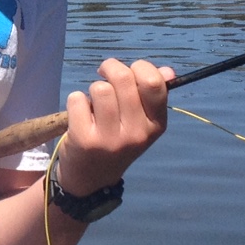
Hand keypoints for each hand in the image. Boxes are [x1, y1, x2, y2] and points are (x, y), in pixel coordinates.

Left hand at [54, 58, 173, 196]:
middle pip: (123, 78)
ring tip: (94, 102)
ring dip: (93, 89)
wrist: (91, 177)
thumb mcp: (141, 122)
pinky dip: (76, 101)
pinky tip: (81, 115)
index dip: (139, 67)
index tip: (130, 71)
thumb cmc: (117, 139)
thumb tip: (167, 71)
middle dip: (111, 68)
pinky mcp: (85, 140)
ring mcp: (111, 138)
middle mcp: (137, 133)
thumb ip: (153, 94)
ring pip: (100, 88)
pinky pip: (77, 99)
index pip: (154, 83)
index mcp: (156, 124)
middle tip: (104, 74)